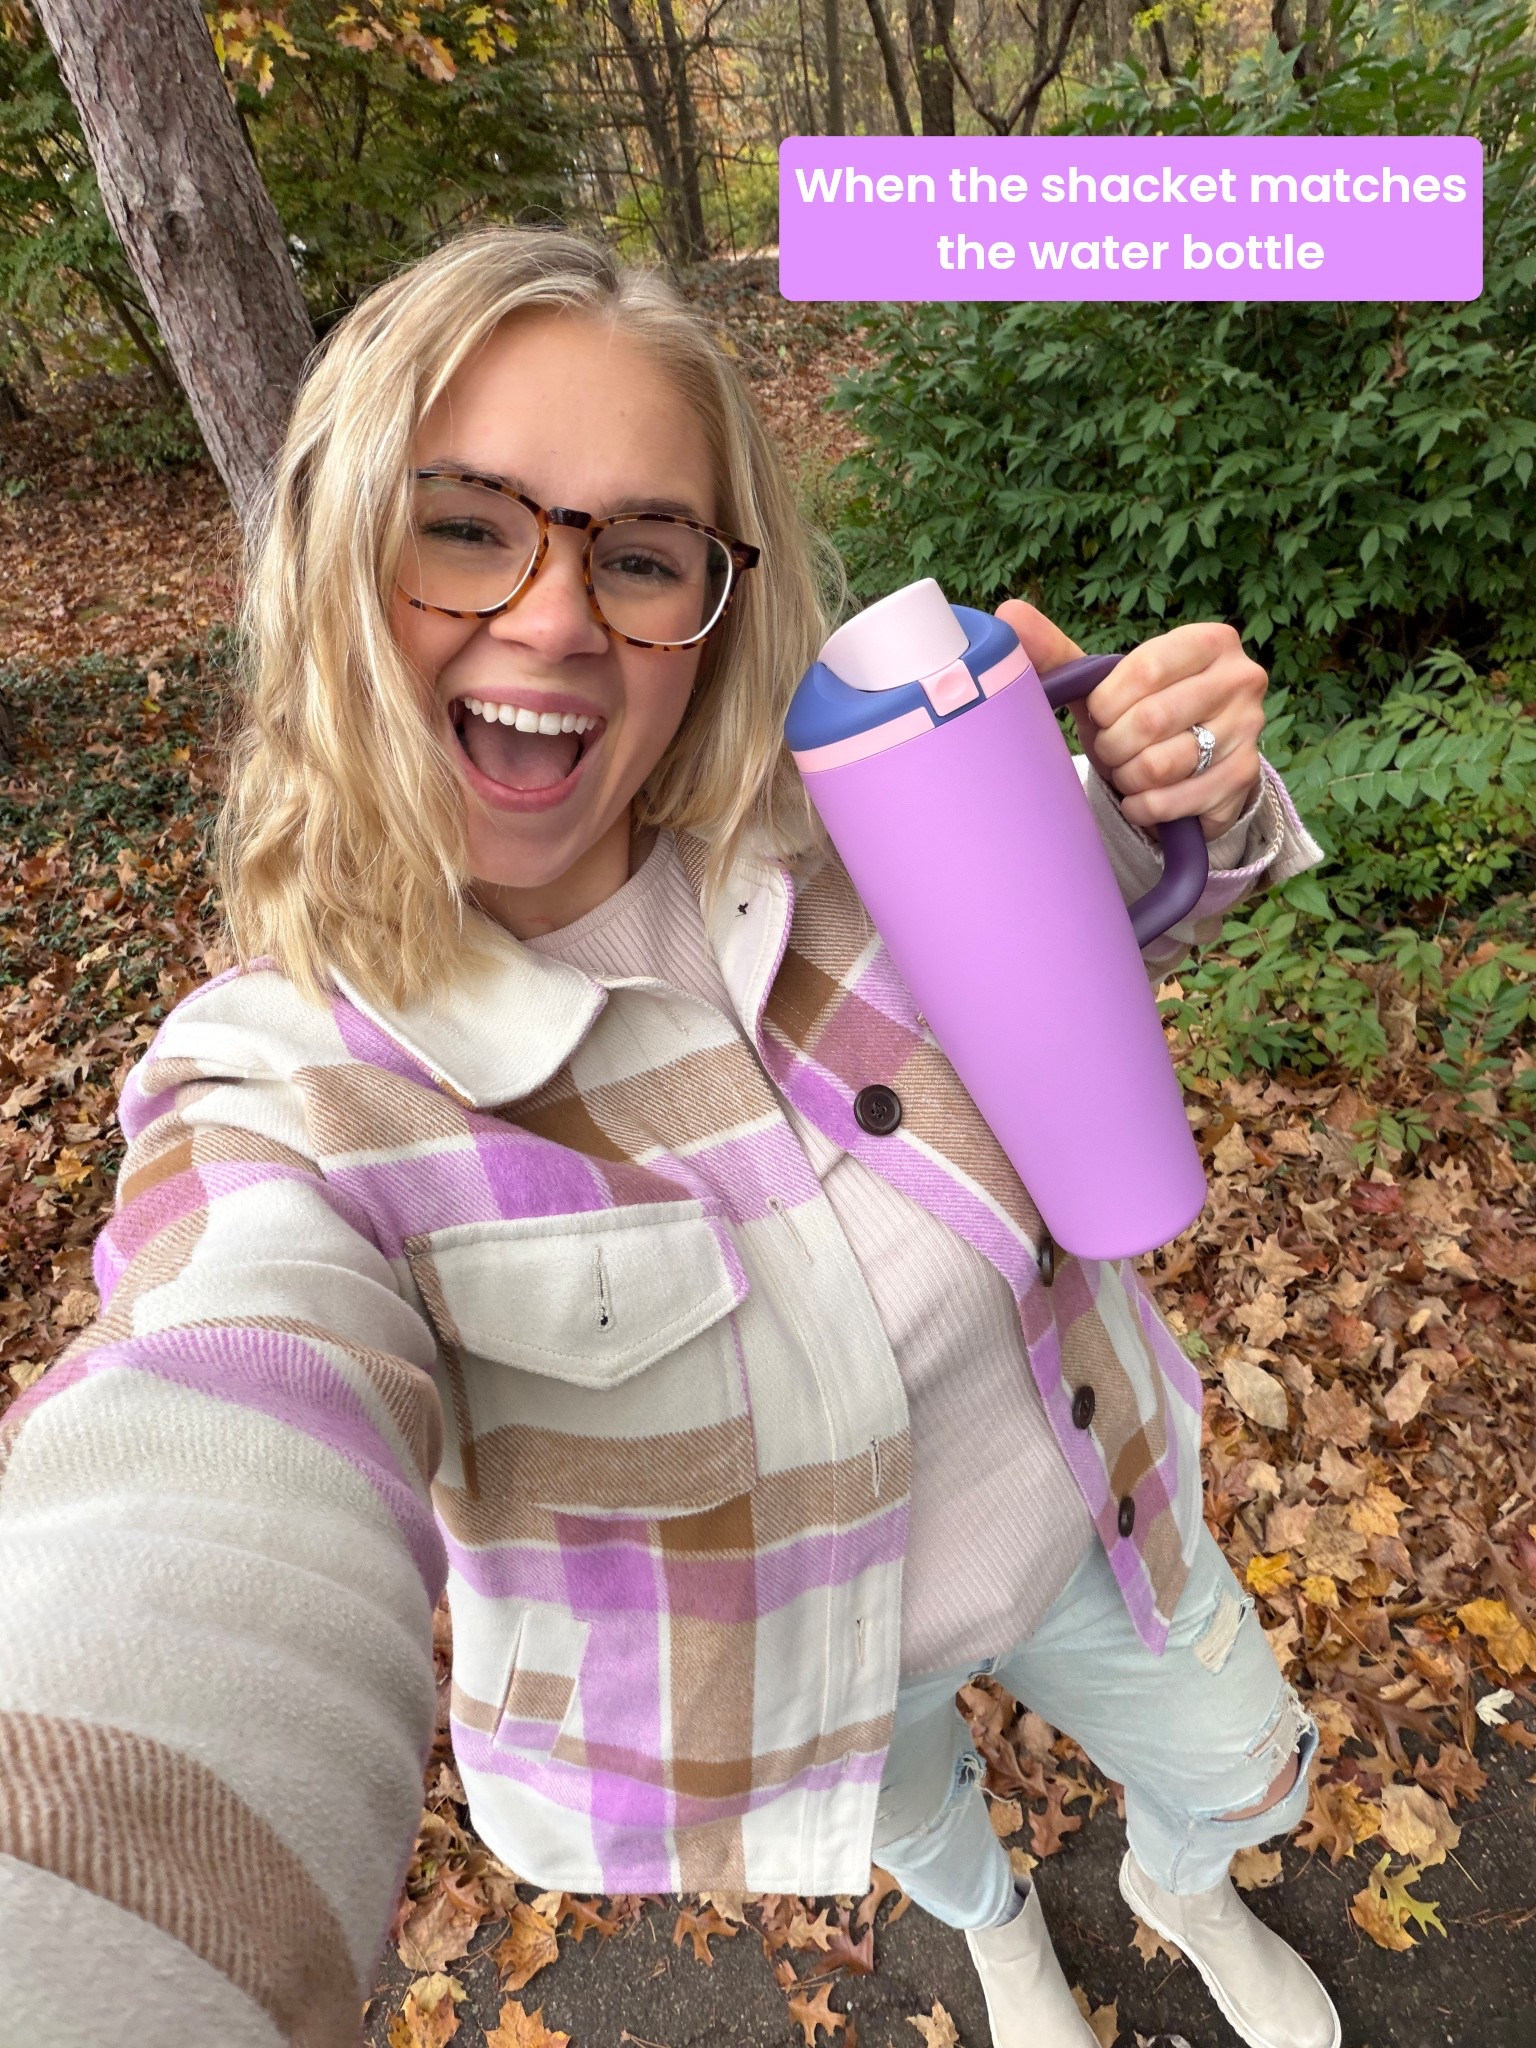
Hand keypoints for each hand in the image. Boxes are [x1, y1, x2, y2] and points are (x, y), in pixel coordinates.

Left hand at [995, 601, 1266, 839]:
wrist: (1190, 767)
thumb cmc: (1139, 714)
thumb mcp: (1104, 683)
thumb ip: (1058, 653)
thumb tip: (1007, 614)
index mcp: (1209, 641)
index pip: (1146, 669)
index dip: (1107, 703)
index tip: (1100, 714)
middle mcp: (1241, 678)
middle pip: (1152, 720)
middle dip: (1114, 745)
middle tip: (1111, 750)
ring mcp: (1250, 729)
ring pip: (1163, 764)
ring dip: (1128, 777)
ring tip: (1127, 771)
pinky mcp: (1245, 778)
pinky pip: (1177, 801)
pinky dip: (1144, 807)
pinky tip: (1140, 799)